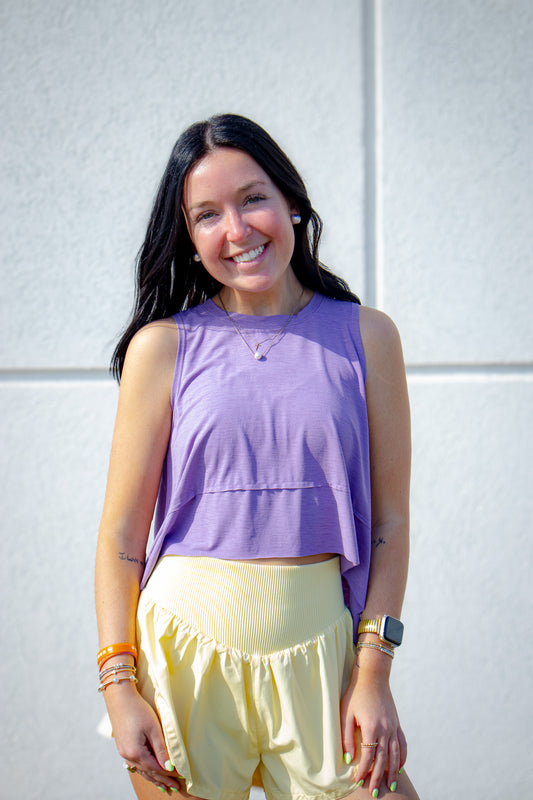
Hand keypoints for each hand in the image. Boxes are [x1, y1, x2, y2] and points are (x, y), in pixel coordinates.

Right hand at [105, 684, 182, 792]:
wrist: (119, 697)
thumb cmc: (138, 709)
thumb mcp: (153, 728)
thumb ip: (161, 749)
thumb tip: (169, 767)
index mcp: (136, 753)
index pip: (156, 769)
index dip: (169, 774)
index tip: (181, 778)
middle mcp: (128, 756)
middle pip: (148, 772)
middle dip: (163, 780)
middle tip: (175, 788)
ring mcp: (124, 752)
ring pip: (141, 770)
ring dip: (154, 778)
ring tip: (164, 786)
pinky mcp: (123, 746)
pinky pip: (136, 764)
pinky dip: (145, 770)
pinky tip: (148, 772)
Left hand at [340, 672, 406, 795]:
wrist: (373, 676)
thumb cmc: (355, 694)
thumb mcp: (346, 714)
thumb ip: (347, 737)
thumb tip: (348, 759)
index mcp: (371, 727)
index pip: (368, 756)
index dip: (363, 771)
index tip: (358, 782)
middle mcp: (385, 729)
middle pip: (383, 759)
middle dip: (378, 777)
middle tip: (375, 792)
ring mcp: (393, 726)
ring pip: (395, 755)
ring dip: (392, 772)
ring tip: (390, 786)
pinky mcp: (397, 723)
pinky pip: (402, 744)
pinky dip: (402, 758)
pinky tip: (400, 768)